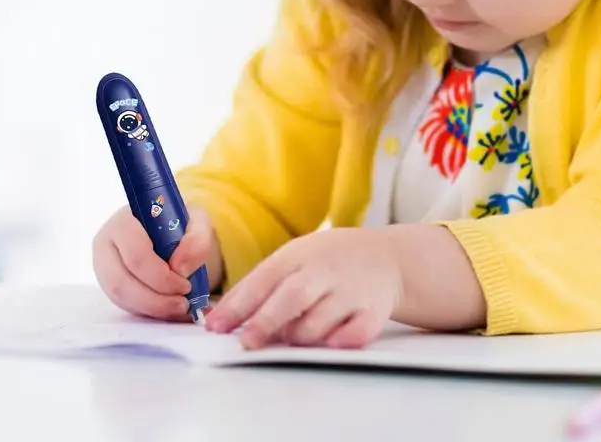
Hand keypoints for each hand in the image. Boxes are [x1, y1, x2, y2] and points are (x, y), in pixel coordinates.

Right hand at [93, 204, 222, 319]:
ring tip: (179, 307)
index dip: (160, 276)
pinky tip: (170, 309)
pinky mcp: (111, 286)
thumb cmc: (179, 222)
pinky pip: (125, 305)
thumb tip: (180, 268)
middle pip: (122, 282)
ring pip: (121, 298)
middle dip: (155, 299)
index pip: (136, 255)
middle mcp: (106, 245)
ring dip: (152, 308)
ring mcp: (104, 268)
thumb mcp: (197, 221)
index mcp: (123, 222)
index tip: (185, 285)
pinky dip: (150, 312)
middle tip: (183, 304)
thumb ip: (196, 239)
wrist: (170, 228)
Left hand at [205, 227, 401, 348]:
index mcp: (299, 255)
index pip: (264, 278)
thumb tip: (221, 317)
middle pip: (293, 296)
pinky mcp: (374, 310)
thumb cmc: (326, 261)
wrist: (385, 256)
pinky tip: (330, 344)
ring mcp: (351, 290)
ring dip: (300, 335)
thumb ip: (262, 285)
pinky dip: (343, 340)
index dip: (239, 303)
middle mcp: (324, 271)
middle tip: (246, 342)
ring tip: (287, 341)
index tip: (215, 327)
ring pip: (321, 319)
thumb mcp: (294, 258)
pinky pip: (358, 331)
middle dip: (267, 321)